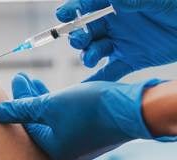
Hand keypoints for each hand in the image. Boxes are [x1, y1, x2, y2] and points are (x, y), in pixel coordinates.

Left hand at [0, 73, 166, 159]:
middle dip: (28, 97)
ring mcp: (80, 142)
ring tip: (33, 80)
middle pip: (39, 121)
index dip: (18, 100)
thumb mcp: (50, 105)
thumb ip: (22, 109)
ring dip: (42, 98)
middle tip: (21, 77)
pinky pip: (67, 118)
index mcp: (53, 148)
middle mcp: (66, 149)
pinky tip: (54, 91)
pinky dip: (58, 104)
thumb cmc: (90, 108)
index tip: (16, 80)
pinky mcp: (92, 132)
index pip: (27, 124)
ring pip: (53, 118)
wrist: (133, 108)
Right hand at [56, 0, 176, 80]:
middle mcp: (115, 24)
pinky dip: (98, 79)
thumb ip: (136, 0)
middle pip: (87, 31)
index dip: (73, 9)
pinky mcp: (130, 59)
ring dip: (88, 55)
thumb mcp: (158, 0)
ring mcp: (121, 42)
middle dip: (78, 36)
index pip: (88, 5)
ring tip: (91, 59)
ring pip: (95, 50)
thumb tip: (115, 0)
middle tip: (79, 41)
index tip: (63, 15)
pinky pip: (110, 70)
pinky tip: (85, 89)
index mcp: (117, 5)